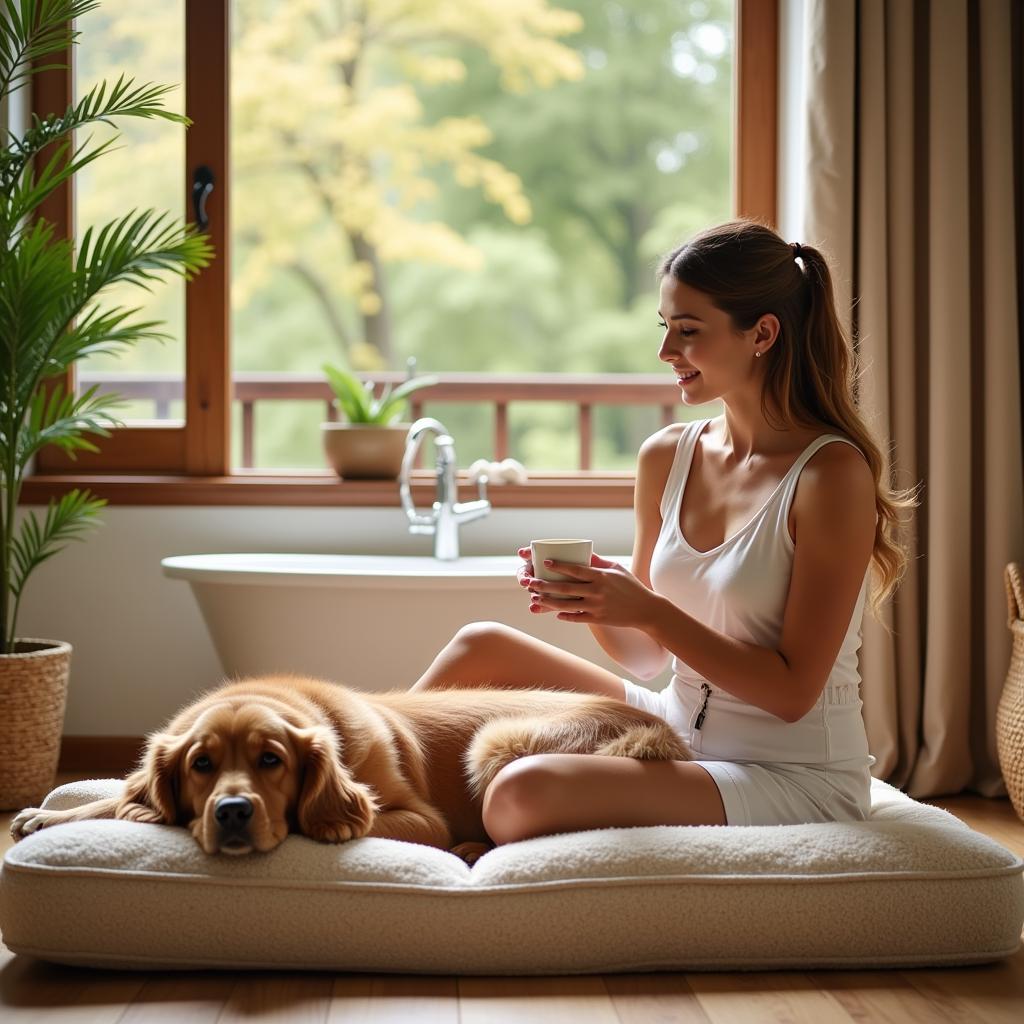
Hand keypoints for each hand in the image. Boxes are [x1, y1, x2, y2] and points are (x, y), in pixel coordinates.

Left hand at [516, 549, 658, 627]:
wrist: (645, 609)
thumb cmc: (630, 586)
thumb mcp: (616, 569)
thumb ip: (598, 562)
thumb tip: (583, 552)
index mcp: (600, 576)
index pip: (575, 570)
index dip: (559, 566)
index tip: (545, 563)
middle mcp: (597, 591)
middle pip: (566, 588)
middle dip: (546, 586)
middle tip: (531, 582)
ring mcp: (597, 606)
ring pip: (567, 605)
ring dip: (549, 602)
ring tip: (536, 599)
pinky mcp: (598, 619)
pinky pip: (577, 617)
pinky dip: (565, 615)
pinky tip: (555, 612)